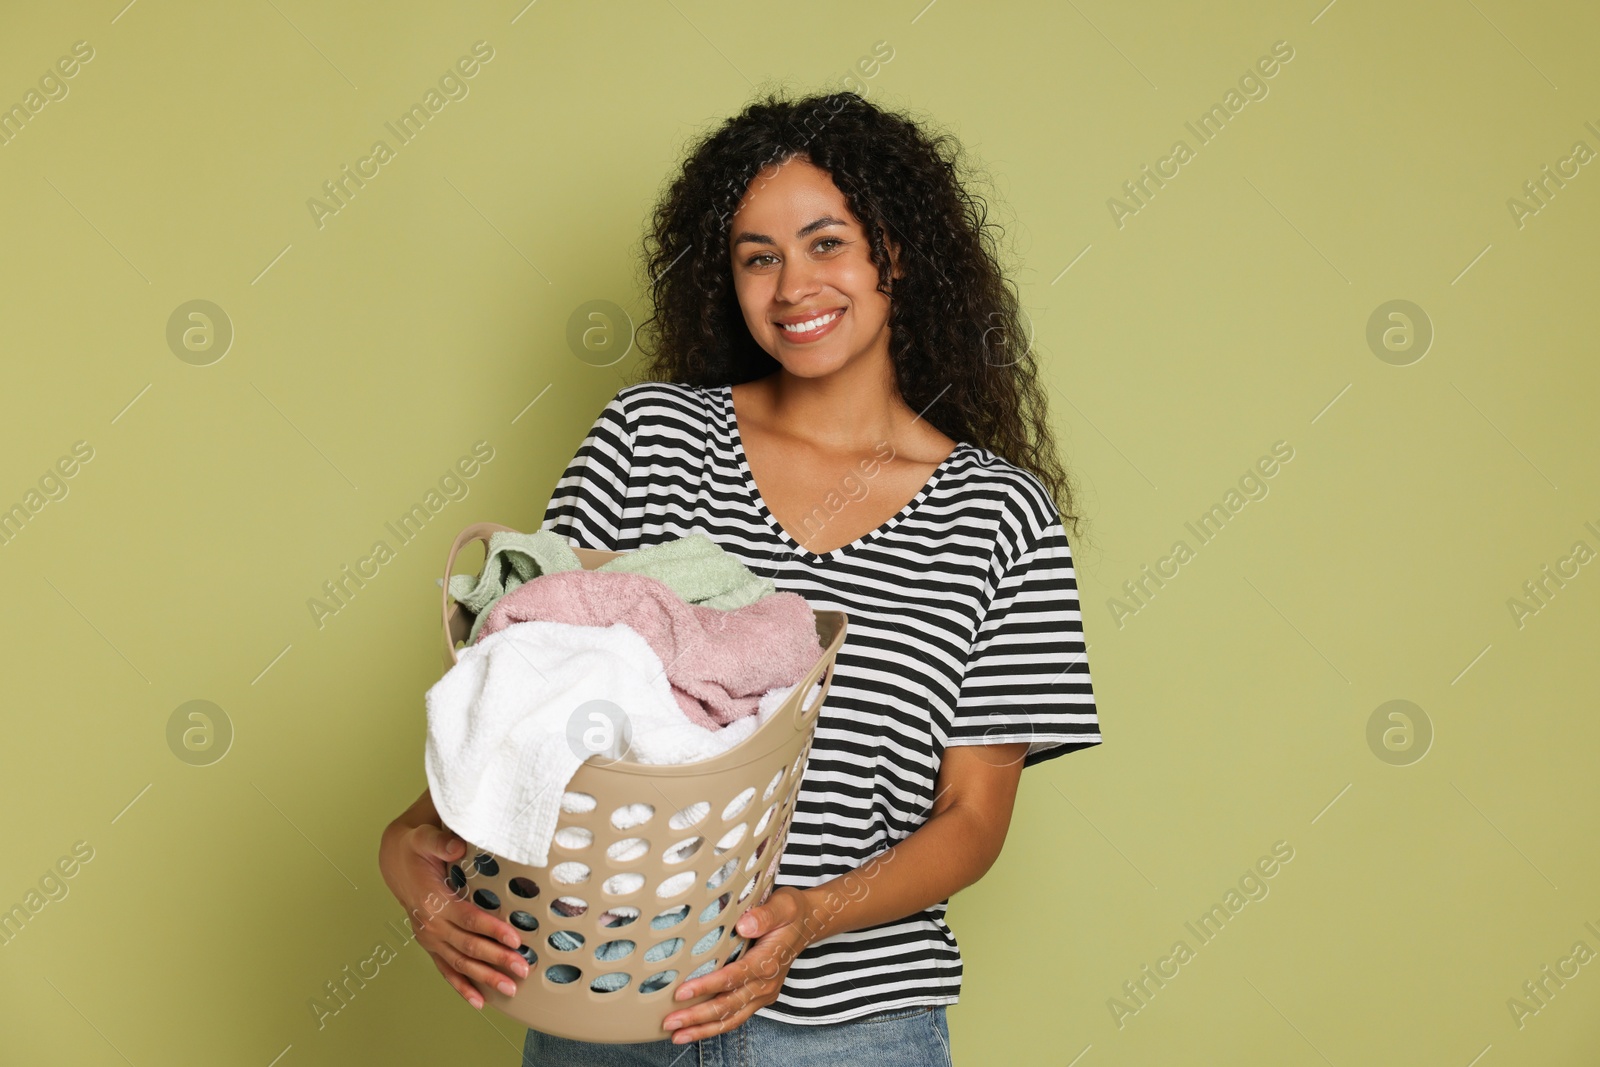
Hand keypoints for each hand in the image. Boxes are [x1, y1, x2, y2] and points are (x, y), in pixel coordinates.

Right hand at [377, 820, 528, 1008]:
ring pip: (460, 963)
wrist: (395, 860)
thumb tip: (458, 847)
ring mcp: (429, 938)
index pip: (467, 919)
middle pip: (468, 946)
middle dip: (497, 959)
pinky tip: (479, 1001)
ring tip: (510, 988)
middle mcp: (430, 925)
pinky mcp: (430, 944)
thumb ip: (441, 843)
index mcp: (432, 900)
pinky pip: (446, 970)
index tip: (514, 938)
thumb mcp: (424, 837)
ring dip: (485, 977)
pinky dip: (462, 986)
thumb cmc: (415, 848)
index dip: (491, 929)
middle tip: (522, 967)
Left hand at [660, 886, 814, 1043]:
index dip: (707, 986)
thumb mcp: (784, 905)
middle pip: (728, 1006)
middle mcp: (766, 984)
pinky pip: (735, 1017)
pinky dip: (713, 1027)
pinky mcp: (758, 998)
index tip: (682, 992)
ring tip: (676, 1035)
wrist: (808, 924)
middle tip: (669, 1022)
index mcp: (768, 962)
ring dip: (703, 1029)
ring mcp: (763, 994)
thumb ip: (765, 915)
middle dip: (698, 1017)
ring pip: (731, 1019)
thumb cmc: (791, 912)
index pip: (733, 978)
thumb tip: (744, 925)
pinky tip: (693, 1030)